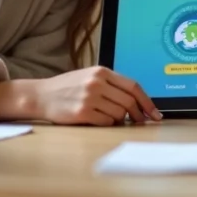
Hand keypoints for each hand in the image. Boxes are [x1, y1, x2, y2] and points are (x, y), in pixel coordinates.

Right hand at [0, 68, 160, 125]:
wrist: (41, 95)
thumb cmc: (67, 88)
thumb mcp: (90, 77)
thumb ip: (111, 85)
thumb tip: (137, 101)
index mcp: (101, 72)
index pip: (133, 86)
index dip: (147, 101)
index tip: (155, 113)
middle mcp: (97, 83)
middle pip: (129, 102)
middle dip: (138, 114)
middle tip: (140, 121)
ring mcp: (89, 97)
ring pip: (119, 114)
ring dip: (120, 120)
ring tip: (111, 117)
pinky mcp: (82, 112)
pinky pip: (106, 122)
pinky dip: (107, 124)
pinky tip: (98, 120)